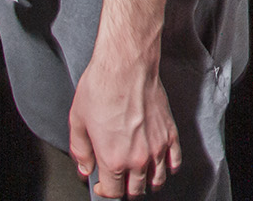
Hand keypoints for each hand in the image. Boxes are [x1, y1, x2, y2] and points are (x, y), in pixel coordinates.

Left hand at [68, 48, 179, 196]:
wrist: (126, 65)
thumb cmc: (103, 87)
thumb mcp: (77, 122)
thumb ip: (80, 152)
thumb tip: (84, 167)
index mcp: (113, 159)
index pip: (112, 192)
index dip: (104, 191)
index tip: (102, 184)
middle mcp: (137, 158)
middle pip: (136, 190)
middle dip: (126, 189)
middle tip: (120, 180)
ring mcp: (157, 146)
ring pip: (157, 180)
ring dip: (148, 183)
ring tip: (141, 178)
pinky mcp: (170, 132)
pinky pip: (175, 161)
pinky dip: (169, 168)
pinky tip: (163, 165)